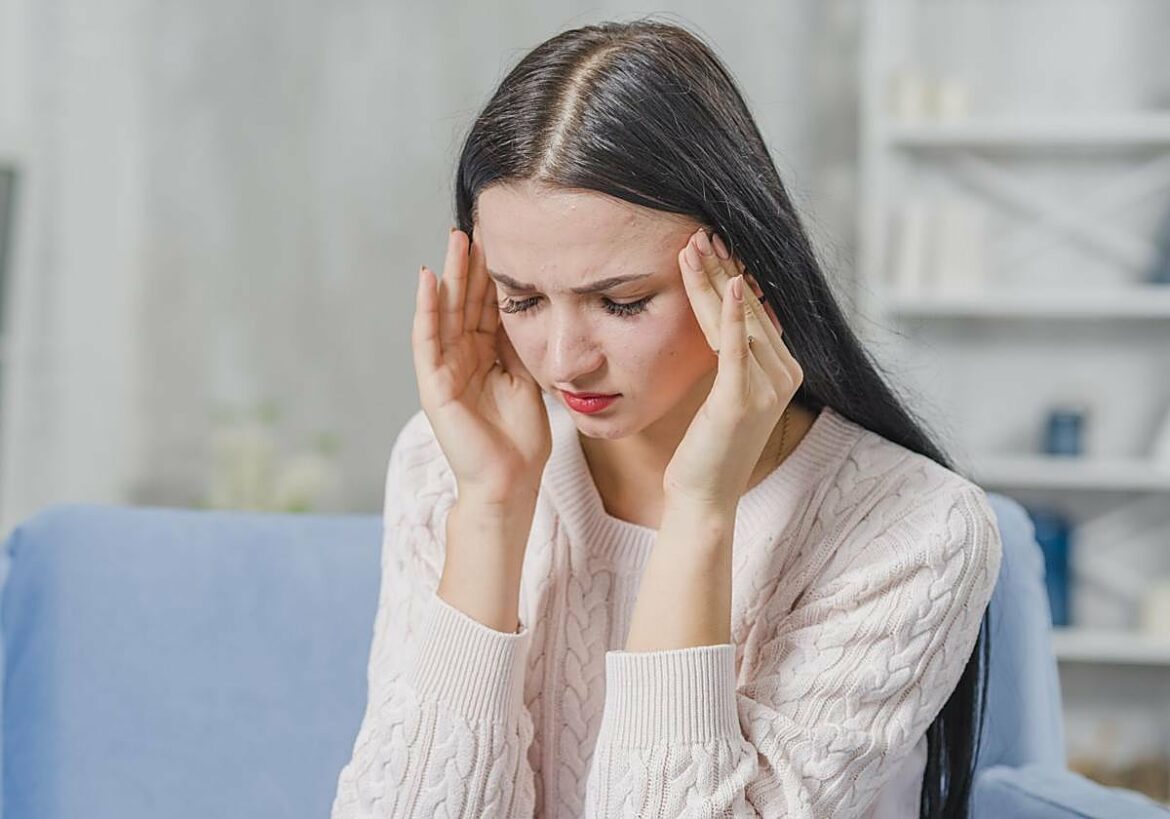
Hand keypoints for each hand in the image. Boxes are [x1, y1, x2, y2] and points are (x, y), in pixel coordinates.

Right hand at [413, 228, 551, 505]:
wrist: (512, 481)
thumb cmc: (523, 439)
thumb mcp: (529, 378)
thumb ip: (521, 344)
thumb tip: (532, 305)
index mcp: (487, 357)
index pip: (489, 307)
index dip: (494, 274)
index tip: (506, 238)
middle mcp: (463, 358)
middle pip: (465, 302)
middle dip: (471, 265)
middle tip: (476, 225)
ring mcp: (445, 370)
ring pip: (445, 312)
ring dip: (448, 275)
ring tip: (454, 239)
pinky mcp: (433, 385)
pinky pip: (427, 339)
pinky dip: (426, 309)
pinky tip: (427, 279)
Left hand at [662, 228, 803, 511]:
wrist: (705, 496)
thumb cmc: (709, 446)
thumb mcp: (728, 393)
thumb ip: (737, 357)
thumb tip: (735, 316)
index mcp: (785, 371)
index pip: (754, 312)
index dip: (731, 276)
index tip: (713, 244)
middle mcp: (784, 376)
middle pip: (747, 310)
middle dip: (723, 269)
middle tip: (699, 233)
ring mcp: (766, 389)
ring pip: (737, 322)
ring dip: (714, 281)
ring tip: (694, 247)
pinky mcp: (741, 401)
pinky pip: (736, 350)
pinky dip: (730, 316)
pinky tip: (728, 285)